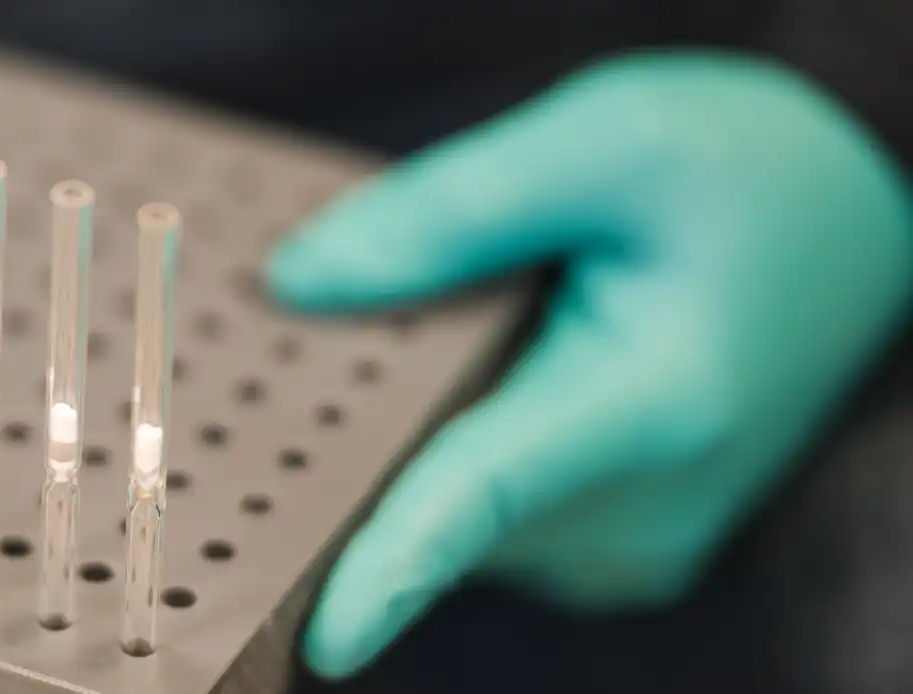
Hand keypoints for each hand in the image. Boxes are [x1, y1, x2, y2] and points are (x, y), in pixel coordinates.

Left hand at [266, 52, 912, 678]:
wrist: (854, 218)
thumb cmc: (747, 170)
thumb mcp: (610, 137)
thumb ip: (451, 210)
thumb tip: (297, 282)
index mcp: (652, 404)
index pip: (485, 500)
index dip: (390, 570)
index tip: (321, 639)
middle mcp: (640, 506)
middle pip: (433, 503)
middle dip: (345, 437)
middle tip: (319, 318)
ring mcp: (624, 541)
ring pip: (447, 513)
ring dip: (394, 437)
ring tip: (431, 313)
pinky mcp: (602, 541)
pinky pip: (476, 512)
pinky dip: (437, 446)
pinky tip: (450, 360)